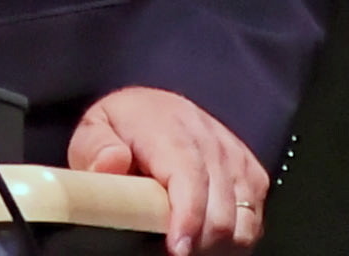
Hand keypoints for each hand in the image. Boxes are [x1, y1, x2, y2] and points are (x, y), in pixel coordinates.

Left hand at [69, 87, 267, 254]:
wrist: (157, 108)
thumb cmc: (125, 127)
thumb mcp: (96, 127)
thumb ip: (95, 147)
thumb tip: (111, 163)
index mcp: (169, 127)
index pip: (189, 176)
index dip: (188, 217)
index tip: (176, 247)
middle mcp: (210, 139)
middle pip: (220, 207)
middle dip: (200, 241)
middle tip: (174, 251)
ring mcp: (235, 156)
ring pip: (242, 219)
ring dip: (218, 243)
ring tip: (187, 247)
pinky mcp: (251, 172)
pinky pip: (253, 218)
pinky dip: (234, 237)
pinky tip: (207, 238)